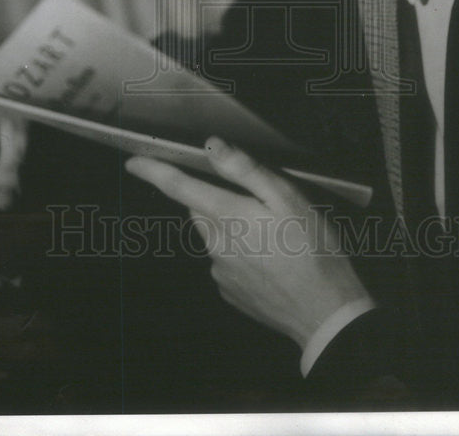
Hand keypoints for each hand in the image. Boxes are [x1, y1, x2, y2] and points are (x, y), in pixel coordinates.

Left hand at [125, 137, 369, 349]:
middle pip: (200, 210)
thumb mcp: (287, 197)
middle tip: (253, 199)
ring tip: (273, 233)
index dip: (153, 171)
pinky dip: (241, 254)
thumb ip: (246, 169)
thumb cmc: (312, 248)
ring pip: (215, 237)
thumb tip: (212, 145)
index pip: (179, 187)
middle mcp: (215, 245)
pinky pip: (226, 262)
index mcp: (227, 216)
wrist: (325, 313)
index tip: (132, 161)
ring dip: (232, 227)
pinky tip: (270, 258)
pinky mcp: (230, 292)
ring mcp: (220, 272)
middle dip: (214, 199)